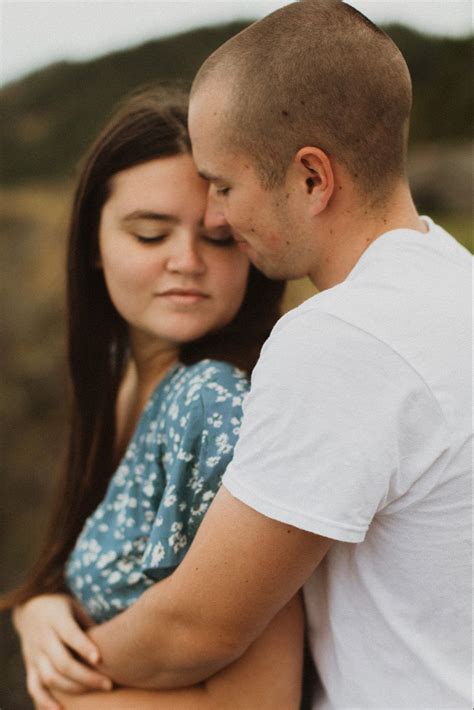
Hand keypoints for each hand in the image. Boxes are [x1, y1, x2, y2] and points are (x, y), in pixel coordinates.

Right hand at [13, 594, 112, 709]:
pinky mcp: (30, 667)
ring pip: (50, 677)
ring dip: (73, 689)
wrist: (30, 608)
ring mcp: (34, 654)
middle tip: (108, 684)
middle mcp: (43, 638)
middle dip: (86, 676)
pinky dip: (45, 701)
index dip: (84, 647)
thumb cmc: (63, 608)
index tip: (99, 659)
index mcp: (56, 619)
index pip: (70, 635)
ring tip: (97, 691)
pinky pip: (34, 687)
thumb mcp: (75, 607)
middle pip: (62, 662)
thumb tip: (115, 638)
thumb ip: (89, 622)